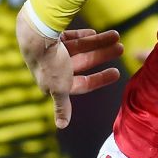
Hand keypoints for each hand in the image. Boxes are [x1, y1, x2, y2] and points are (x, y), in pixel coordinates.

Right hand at [16, 13, 124, 128]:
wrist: (37, 34)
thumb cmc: (50, 63)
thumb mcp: (59, 88)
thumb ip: (62, 106)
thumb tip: (61, 126)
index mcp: (55, 82)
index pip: (83, 83)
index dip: (100, 79)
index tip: (117, 73)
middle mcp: (54, 66)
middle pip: (84, 62)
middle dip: (103, 56)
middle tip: (121, 48)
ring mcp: (54, 50)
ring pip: (81, 47)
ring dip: (99, 42)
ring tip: (117, 36)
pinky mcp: (52, 34)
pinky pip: (71, 36)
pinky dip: (83, 35)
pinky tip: (95, 32)